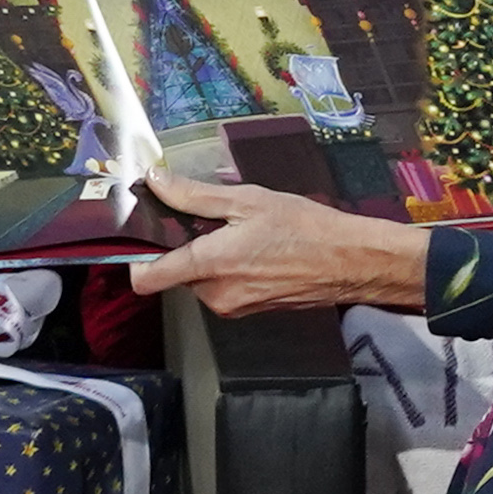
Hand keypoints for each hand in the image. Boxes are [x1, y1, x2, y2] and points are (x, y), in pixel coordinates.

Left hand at [119, 170, 434, 316]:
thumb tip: (154, 181)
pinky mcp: (252, 311)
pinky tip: (261, 252)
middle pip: (175, 273)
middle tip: (216, 223)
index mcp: (208, 265)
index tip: (149, 234)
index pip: (145, 278)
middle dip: (187, 250)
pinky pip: (225, 288)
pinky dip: (233, 271)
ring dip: (212, 260)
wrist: (356, 262)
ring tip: (246, 236)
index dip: (136, 257)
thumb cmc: (306, 227)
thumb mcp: (250, 200)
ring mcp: (234, 306)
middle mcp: (215, 294)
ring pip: (201, 281)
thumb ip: (195, 195)